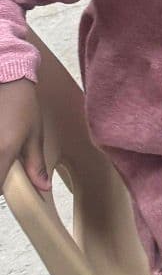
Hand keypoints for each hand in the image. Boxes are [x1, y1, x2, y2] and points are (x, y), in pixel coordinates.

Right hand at [0, 79, 47, 194]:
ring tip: (6, 152)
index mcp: (4, 152)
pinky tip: (3, 141)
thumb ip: (36, 164)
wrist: (8, 82)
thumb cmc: (23, 107)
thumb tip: (44, 187)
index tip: (12, 187)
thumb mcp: (35, 136)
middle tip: (7, 169)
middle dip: (0, 180)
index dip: (4, 192)